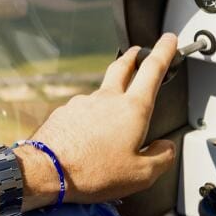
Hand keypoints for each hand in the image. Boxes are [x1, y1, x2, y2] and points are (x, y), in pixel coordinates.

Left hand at [19, 35, 179, 205]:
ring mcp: (83, 103)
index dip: (164, 51)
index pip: (152, 70)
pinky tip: (89, 135)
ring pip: (102, 92)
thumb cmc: (93, 172)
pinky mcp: (65, 112)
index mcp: (132, 109)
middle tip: (140, 52)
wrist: (47, 171)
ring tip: (114, 117)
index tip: (169, 40)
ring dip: (111, 95)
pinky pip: (83, 110)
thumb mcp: (141, 175)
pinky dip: (91, 117)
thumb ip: (161, 158)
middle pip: (123, 67)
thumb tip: (166, 148)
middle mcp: (107, 99)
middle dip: (134, 56)